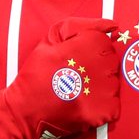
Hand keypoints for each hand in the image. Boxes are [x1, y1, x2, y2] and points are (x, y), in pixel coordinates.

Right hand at [0, 17, 122, 138]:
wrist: (25, 110)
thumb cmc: (37, 73)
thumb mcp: (52, 40)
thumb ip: (83, 27)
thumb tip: (113, 26)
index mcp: (87, 46)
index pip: (104, 43)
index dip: (90, 51)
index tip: (77, 59)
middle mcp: (98, 67)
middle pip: (111, 62)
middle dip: (97, 67)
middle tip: (77, 76)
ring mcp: (101, 92)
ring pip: (114, 84)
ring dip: (100, 87)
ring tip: (79, 91)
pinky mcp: (102, 113)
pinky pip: (113, 106)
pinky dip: (102, 107)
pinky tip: (84, 106)